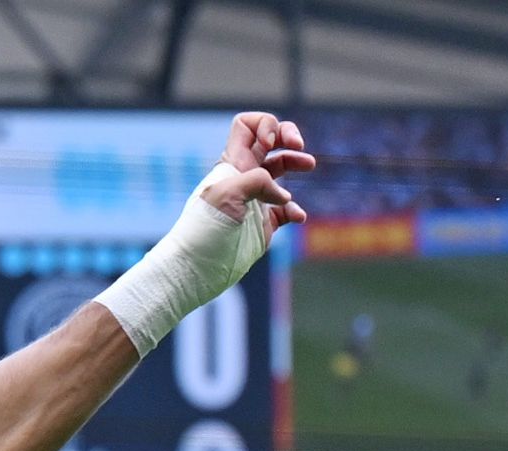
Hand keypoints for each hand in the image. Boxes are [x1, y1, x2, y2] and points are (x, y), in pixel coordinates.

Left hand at [200, 110, 314, 232]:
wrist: (199, 268)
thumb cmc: (205, 229)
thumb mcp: (228, 194)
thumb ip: (258, 180)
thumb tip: (282, 195)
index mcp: (232, 164)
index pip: (246, 126)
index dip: (264, 125)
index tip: (270, 144)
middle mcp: (244, 176)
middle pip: (271, 141)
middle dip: (288, 135)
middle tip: (298, 146)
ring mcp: (255, 198)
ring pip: (282, 169)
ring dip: (297, 162)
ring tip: (309, 165)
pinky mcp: (264, 222)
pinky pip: (287, 208)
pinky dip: (296, 209)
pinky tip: (296, 217)